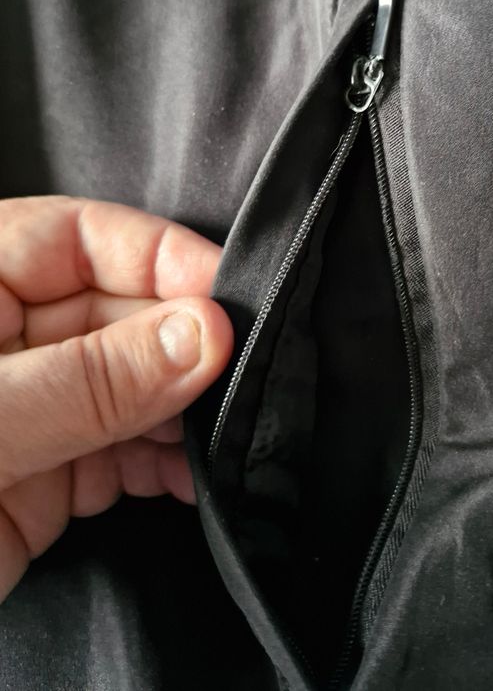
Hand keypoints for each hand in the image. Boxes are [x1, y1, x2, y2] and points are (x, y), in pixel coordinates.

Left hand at [0, 196, 232, 601]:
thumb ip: (88, 380)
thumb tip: (200, 334)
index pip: (81, 239)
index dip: (160, 257)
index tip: (227, 294)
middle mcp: (7, 339)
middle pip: (122, 313)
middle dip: (186, 342)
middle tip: (245, 372)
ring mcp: (33, 408)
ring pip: (136, 386)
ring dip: (188, 409)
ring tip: (231, 430)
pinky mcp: (49, 475)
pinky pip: (128, 453)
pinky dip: (169, 466)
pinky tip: (198, 477)